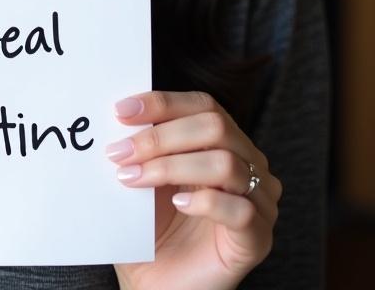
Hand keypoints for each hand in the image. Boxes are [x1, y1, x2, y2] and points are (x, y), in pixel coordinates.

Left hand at [108, 90, 281, 289]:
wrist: (158, 285)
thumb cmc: (152, 227)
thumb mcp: (144, 175)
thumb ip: (140, 145)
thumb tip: (116, 114)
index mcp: (225, 143)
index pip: (203, 105)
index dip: (162, 102)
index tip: (121, 111)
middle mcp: (249, 165)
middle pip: (214, 127)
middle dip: (160, 136)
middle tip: (119, 152)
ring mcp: (259, 202)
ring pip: (225, 163)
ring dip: (170, 166)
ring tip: (134, 179)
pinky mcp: (258, 239)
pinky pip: (240, 210)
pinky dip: (205, 201)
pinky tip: (178, 203)